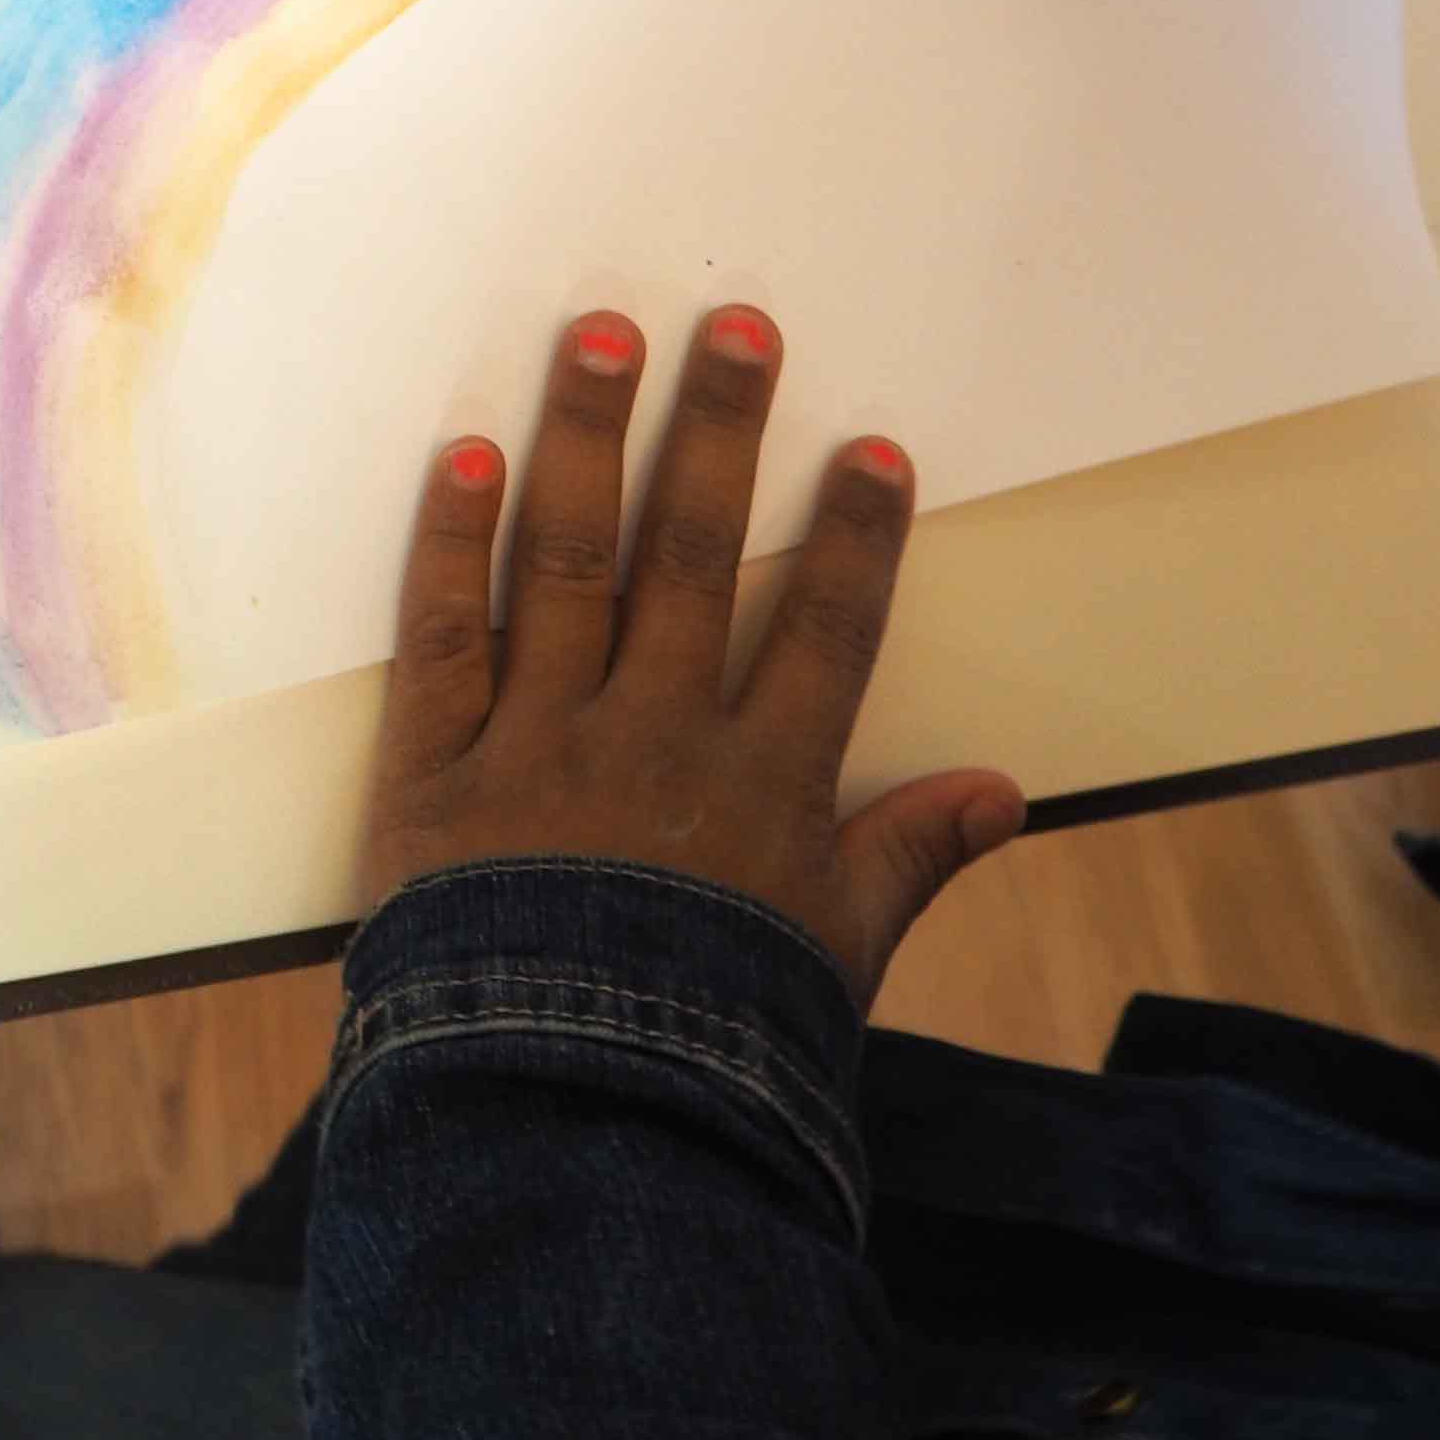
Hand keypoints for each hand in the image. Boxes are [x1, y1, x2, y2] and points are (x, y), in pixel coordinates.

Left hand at [360, 304, 1025, 1005]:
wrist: (564, 1116)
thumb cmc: (708, 1047)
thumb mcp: (833, 962)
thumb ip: (910, 861)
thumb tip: (1006, 791)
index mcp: (758, 789)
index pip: (822, 634)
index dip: (852, 538)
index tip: (871, 448)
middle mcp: (652, 739)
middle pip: (690, 558)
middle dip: (717, 433)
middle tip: (733, 323)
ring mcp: (538, 743)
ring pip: (567, 565)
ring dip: (587, 442)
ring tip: (600, 337)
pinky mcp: (432, 770)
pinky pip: (443, 637)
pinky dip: (451, 545)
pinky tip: (464, 456)